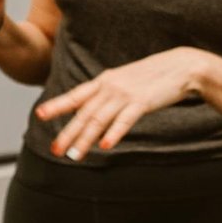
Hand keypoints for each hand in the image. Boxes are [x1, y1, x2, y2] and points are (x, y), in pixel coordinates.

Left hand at [35, 47, 210, 158]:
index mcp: (104, 81)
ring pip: (99, 120)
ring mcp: (125, 94)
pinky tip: (105, 146)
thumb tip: (92, 109)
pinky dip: (114, 133)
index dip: (57, 105)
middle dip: (68, 133)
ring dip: (86, 139)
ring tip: (75, 155)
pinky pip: (124, 120)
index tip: (40, 114)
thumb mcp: (124, 81)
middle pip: (84, 113)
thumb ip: (107, 93)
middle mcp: (110, 87)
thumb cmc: (151, 76)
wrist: (181, 66)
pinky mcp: (142, 102)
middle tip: (56, 149)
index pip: (75, 95)